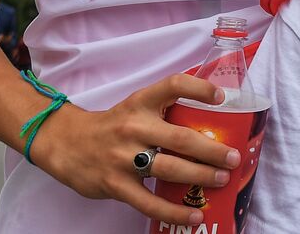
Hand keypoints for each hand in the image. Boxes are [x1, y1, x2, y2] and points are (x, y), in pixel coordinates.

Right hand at [32, 73, 239, 227]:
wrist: (66, 143)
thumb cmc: (112, 125)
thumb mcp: (135, 107)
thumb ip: (165, 110)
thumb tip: (210, 119)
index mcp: (141, 102)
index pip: (173, 85)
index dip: (199, 89)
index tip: (221, 98)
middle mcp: (134, 127)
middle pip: (180, 138)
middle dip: (212, 150)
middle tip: (234, 158)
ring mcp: (123, 157)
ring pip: (170, 169)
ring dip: (200, 177)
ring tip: (222, 180)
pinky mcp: (116, 184)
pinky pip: (150, 202)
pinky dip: (175, 211)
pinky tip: (195, 214)